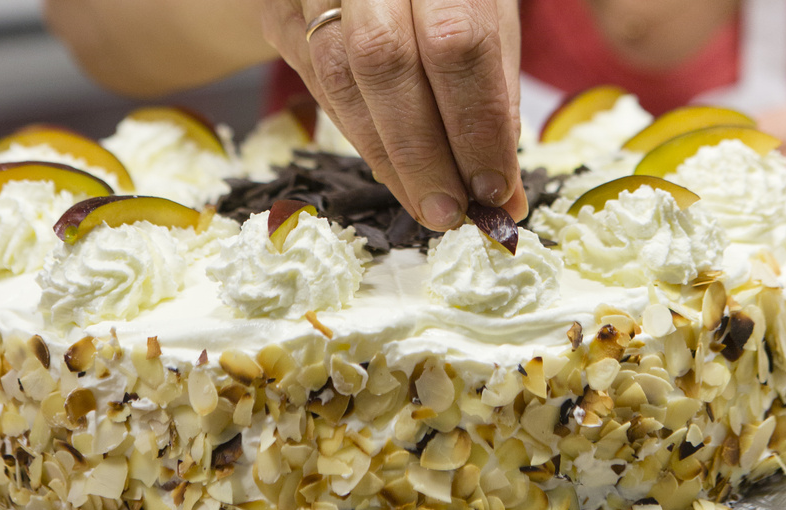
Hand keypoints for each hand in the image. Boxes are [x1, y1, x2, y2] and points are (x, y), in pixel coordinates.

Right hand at [261, 0, 527, 230]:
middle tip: (449, 214)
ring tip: (425, 205)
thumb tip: (504, 196)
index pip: (455, 42)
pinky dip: (361, 137)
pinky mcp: (281, 14)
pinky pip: (317, 85)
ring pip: (339, 78)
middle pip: (385, 62)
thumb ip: (495, 97)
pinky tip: (392, 169)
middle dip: (422, 155)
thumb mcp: (489, 16)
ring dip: (387, 158)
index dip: (474, 124)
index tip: (493, 190)